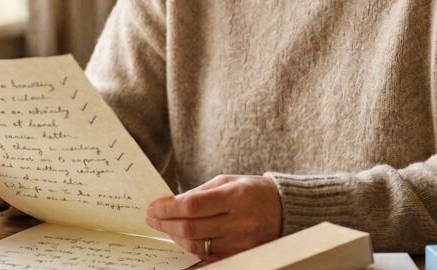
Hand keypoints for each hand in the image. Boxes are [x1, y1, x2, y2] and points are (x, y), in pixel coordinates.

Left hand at [145, 175, 282, 259]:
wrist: (284, 209)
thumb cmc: (252, 191)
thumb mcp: (228, 181)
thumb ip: (200, 193)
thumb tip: (171, 203)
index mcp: (234, 197)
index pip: (193, 205)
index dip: (168, 208)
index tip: (153, 207)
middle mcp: (238, 222)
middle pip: (191, 228)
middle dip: (166, 223)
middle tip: (152, 217)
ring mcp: (240, 242)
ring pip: (197, 245)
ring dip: (175, 236)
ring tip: (165, 226)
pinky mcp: (240, 254)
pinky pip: (208, 255)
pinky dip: (191, 246)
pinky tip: (182, 237)